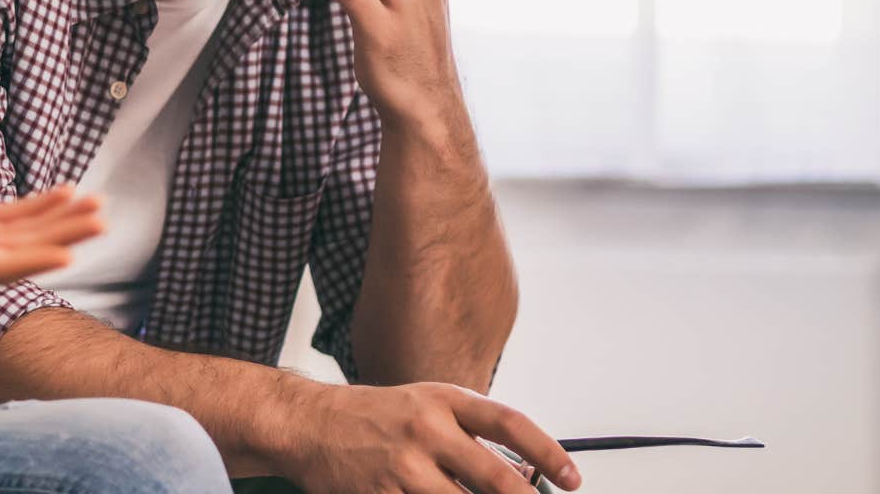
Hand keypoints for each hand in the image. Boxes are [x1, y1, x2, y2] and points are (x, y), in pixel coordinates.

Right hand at [0, 184, 103, 282]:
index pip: (1, 268)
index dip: (34, 261)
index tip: (69, 254)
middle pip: (28, 249)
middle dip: (65, 235)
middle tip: (103, 220)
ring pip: (30, 230)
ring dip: (65, 219)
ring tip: (99, 203)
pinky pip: (17, 213)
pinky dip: (43, 204)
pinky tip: (68, 191)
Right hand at [282, 380, 581, 492]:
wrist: (307, 422)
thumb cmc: (370, 416)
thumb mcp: (422, 405)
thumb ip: (466, 434)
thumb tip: (518, 475)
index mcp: (442, 401)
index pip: (509, 423)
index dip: (548, 452)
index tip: (572, 477)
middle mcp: (426, 429)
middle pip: (496, 478)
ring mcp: (404, 467)